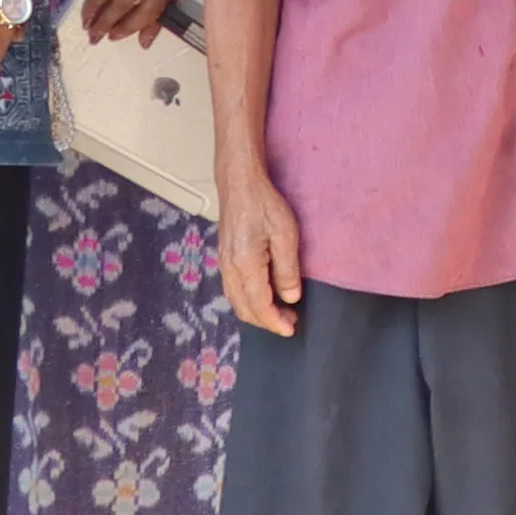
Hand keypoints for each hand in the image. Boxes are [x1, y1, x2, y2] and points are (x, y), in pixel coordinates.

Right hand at [221, 175, 305, 335]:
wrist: (239, 185)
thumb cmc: (265, 205)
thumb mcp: (286, 235)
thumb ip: (288, 270)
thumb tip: (291, 297)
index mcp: (245, 265)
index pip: (259, 305)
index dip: (275, 322)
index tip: (291, 330)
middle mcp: (229, 269)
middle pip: (244, 308)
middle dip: (266, 321)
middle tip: (290, 322)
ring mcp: (224, 265)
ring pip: (237, 301)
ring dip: (257, 312)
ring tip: (280, 313)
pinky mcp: (224, 259)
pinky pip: (234, 290)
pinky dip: (248, 301)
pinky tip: (264, 297)